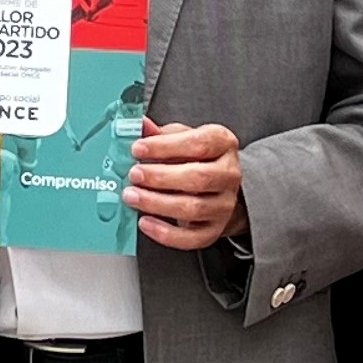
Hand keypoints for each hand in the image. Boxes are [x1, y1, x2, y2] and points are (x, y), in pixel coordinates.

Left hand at [124, 121, 244, 252]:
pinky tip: (145, 222)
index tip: (138, 149)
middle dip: (160, 177)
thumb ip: (159, 133)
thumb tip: (138, 125)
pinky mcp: (215, 229)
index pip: (198, 144)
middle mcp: (229, 174)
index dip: (165, 147)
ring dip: (157, 203)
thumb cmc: (197, 158)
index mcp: (223, 143)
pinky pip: (192, 238)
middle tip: (134, 174)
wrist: (217, 187)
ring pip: (193, 208)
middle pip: (198, 178)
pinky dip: (165, 233)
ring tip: (132, 196)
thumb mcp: (181, 137)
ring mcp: (224, 204)